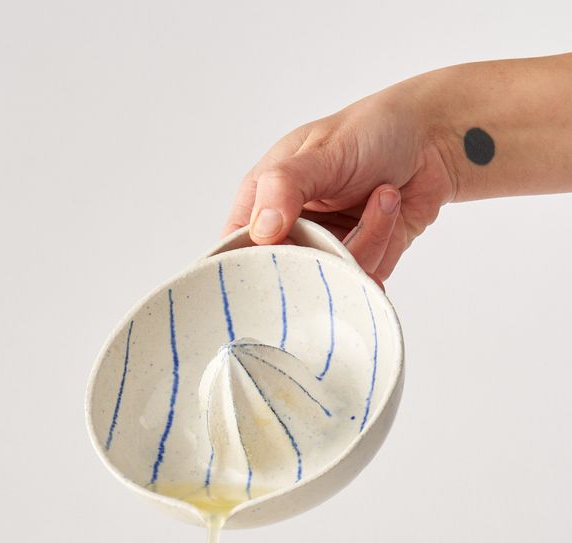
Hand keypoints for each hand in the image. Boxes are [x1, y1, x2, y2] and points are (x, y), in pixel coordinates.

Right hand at [223, 80, 456, 281]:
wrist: (435, 141)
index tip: (279, 258)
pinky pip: (359, 282)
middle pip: (284, 275)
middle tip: (342, 226)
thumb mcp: (323, 152)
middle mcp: (289, 229)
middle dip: (319, 256)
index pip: (237, 248)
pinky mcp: (357, 264)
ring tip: (382, 195)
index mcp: (263, 198)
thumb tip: (261, 230)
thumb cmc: (373, 131)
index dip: (250, 264)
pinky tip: (391, 212)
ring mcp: (323, 250)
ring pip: (327, 281)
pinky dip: (381, 252)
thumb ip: (285, 186)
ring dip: (365, 240)